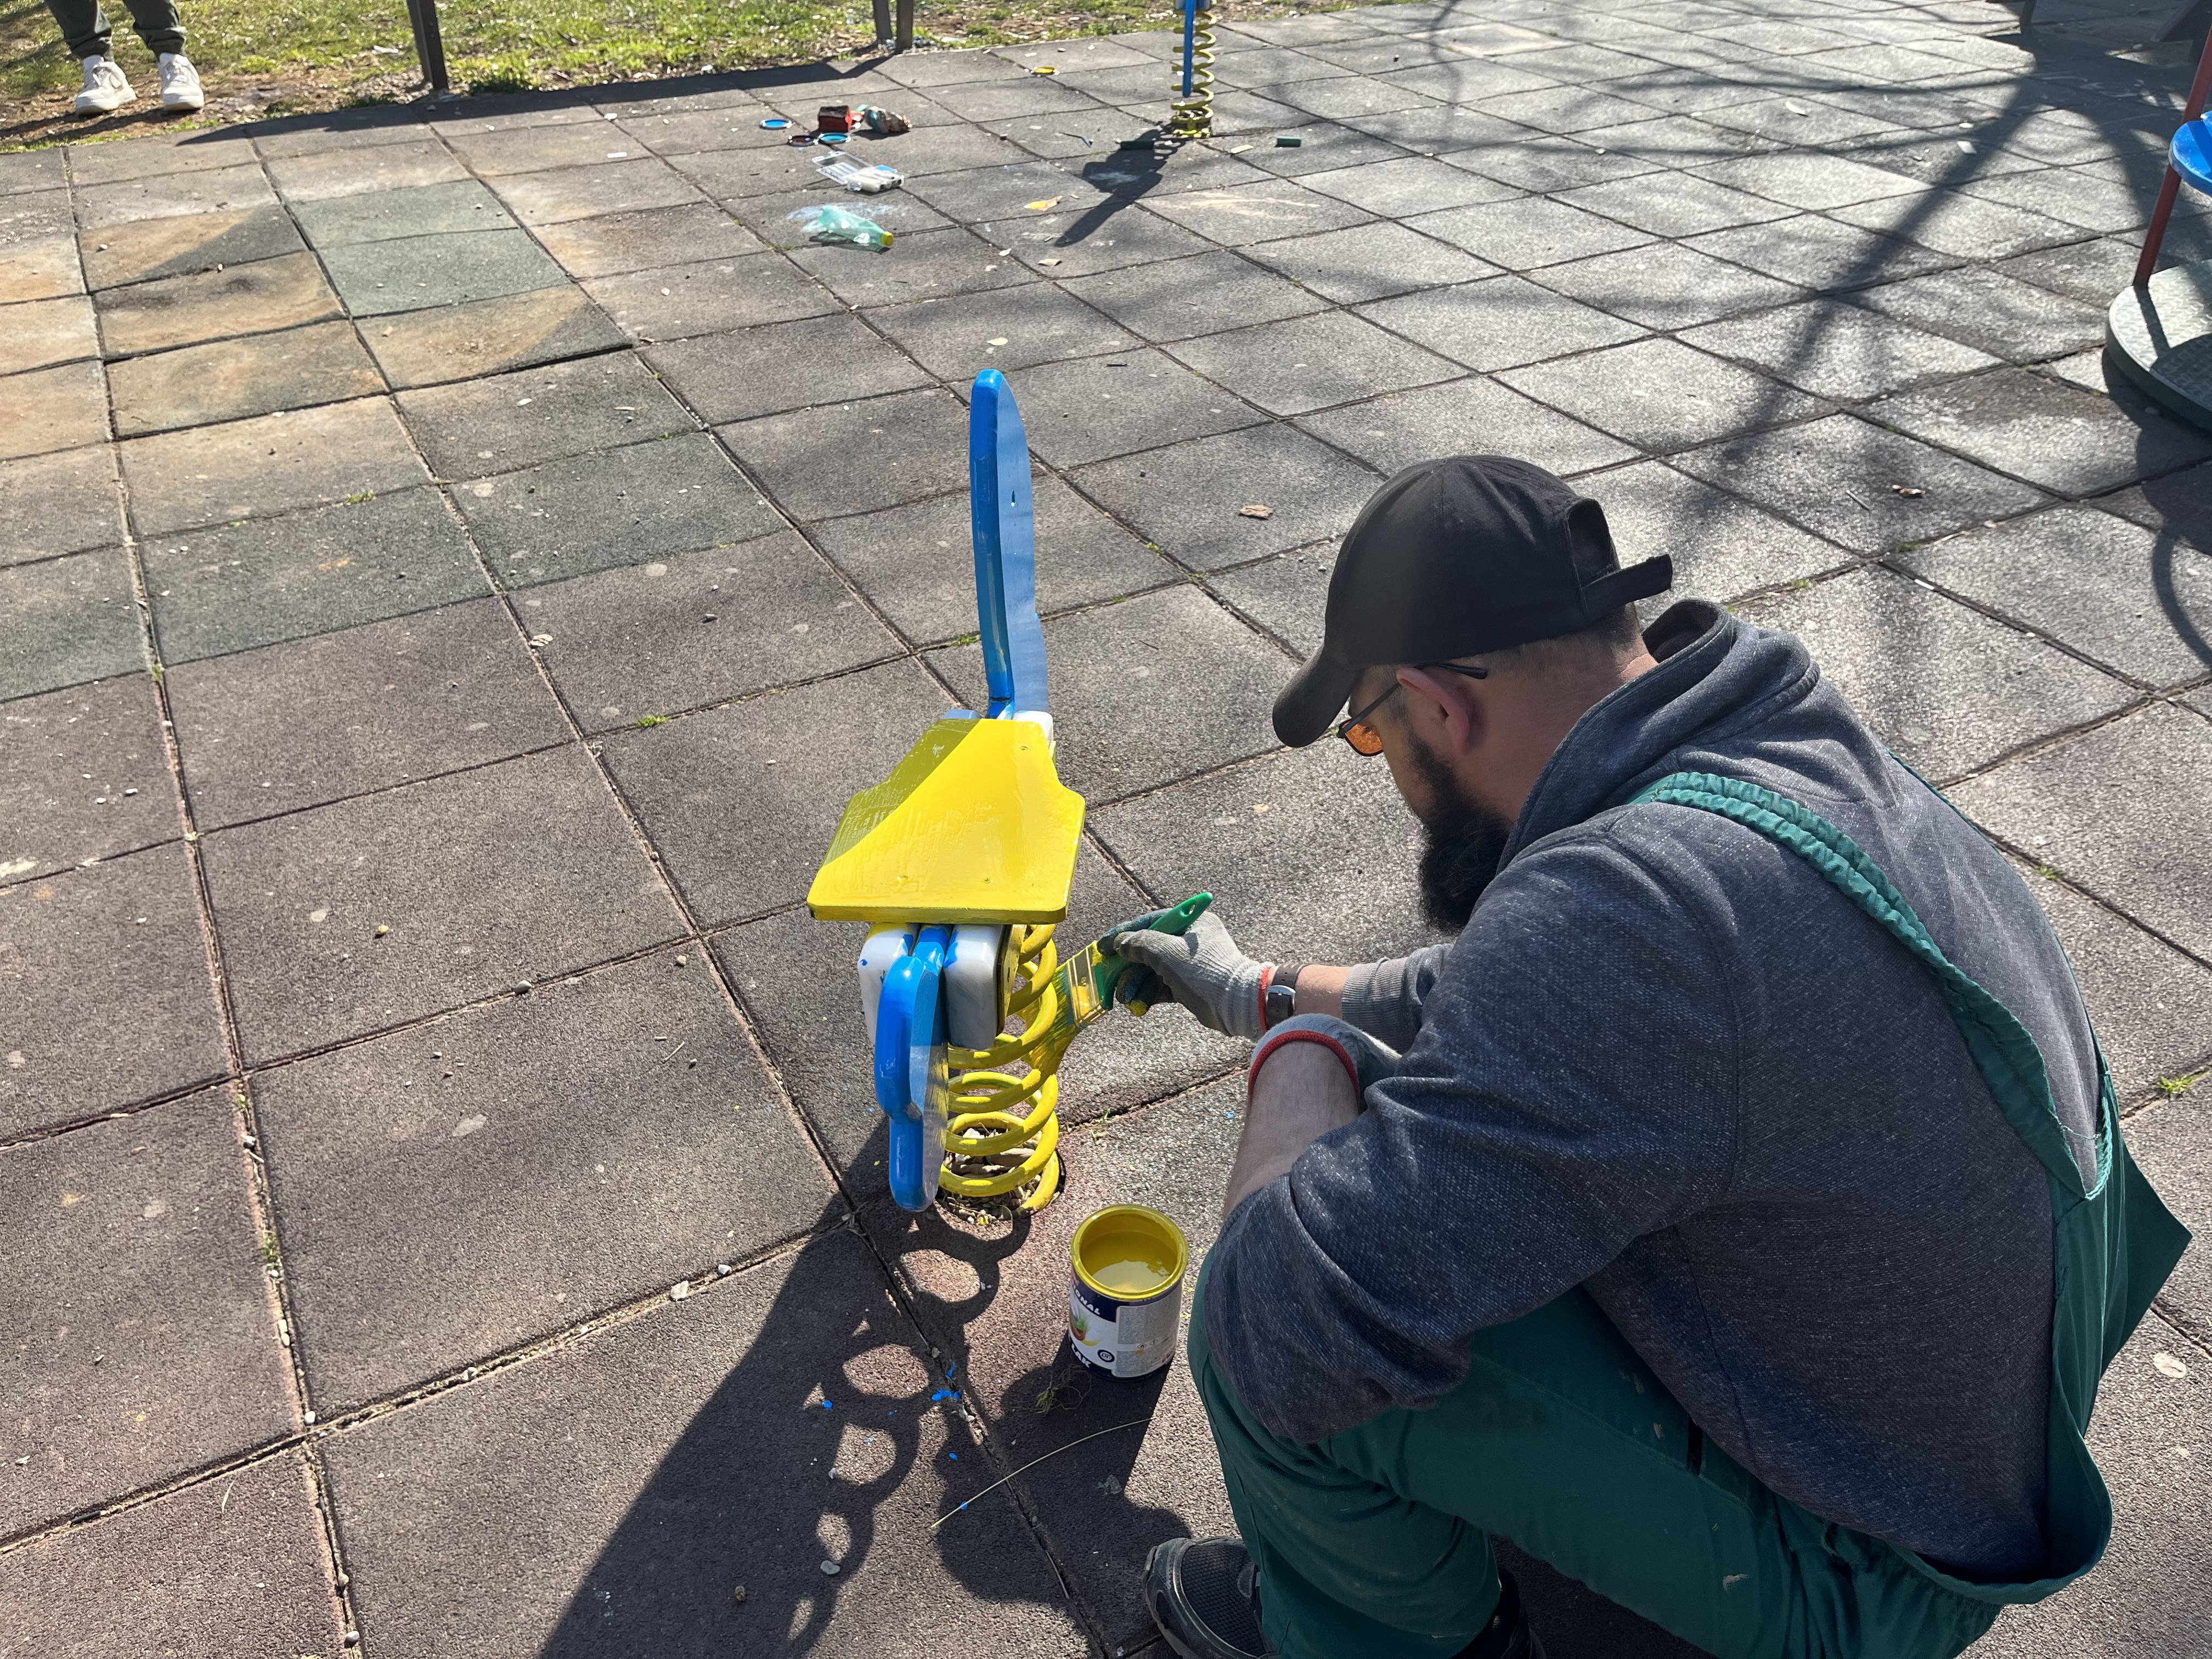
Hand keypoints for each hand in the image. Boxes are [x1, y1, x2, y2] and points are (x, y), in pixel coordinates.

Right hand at [1104, 907, 1268, 1039]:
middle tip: (1109, 979)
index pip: (1149, 923)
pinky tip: (1137, 1004)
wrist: (1236, 1004)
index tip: (1103, 947)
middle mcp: (1190, 940)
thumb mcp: (1167, 952)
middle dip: (1128, 966)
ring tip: (1124, 998)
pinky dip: (1149, 993)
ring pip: (1153, 970)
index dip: (1123, 934)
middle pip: (1149, 949)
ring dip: (1136, 983)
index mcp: (1190, 922)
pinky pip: (1162, 985)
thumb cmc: (1204, 971)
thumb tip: (1121, 943)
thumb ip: (1140, 944)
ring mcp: (1190, 964)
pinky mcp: (1189, 985)